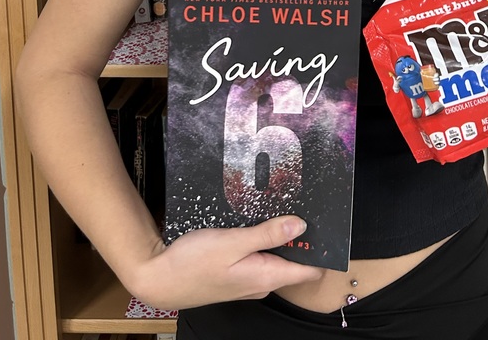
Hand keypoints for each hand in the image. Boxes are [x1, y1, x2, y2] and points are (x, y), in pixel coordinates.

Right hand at [127, 216, 322, 310]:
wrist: (159, 278)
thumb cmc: (193, 261)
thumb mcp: (233, 242)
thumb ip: (267, 234)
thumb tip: (300, 225)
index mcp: (266, 276)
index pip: (309, 270)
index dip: (321, 249)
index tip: (328, 224)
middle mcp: (262, 282)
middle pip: (294, 261)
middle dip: (299, 236)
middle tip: (300, 204)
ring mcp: (249, 280)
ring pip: (276, 257)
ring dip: (279, 236)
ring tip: (278, 208)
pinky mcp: (237, 274)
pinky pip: (260, 257)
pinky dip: (262, 241)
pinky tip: (255, 223)